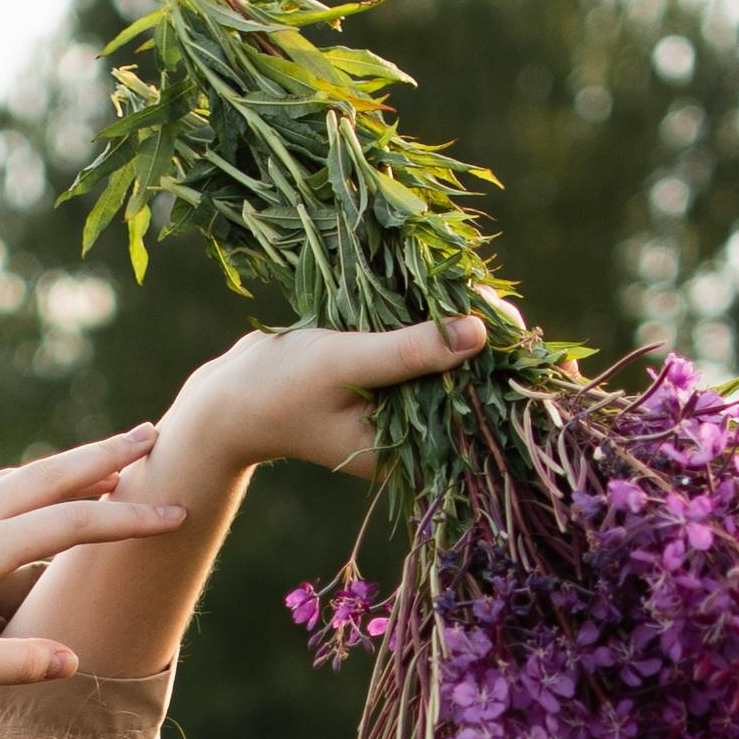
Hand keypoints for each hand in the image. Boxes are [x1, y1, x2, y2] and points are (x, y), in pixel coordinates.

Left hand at [0, 424, 187, 690]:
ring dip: (56, 469)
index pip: (70, 527)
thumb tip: (76, 661)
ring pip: (6, 480)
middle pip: (46, 477)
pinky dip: (9, 488)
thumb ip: (13, 663)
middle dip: (103, 458)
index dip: (128, 521)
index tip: (176, 514)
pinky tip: (11, 499)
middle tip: (151, 434)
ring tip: (93, 466)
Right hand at [186, 315, 489, 477]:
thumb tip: (478, 332)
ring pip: (447, 364)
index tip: (513, 326)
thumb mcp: (346, 363)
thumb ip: (409, 351)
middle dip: (484, 341)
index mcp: (408, 452)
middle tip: (491, 295)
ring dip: (457, 326)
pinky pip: (419, 351)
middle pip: (468, 386)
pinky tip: (440, 292)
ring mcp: (397, 410)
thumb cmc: (278, 390)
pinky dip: (428, 324)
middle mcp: (410, 437)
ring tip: (470, 287)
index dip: (502, 374)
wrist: (226, 400)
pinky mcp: (384, 384)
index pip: (477, 414)